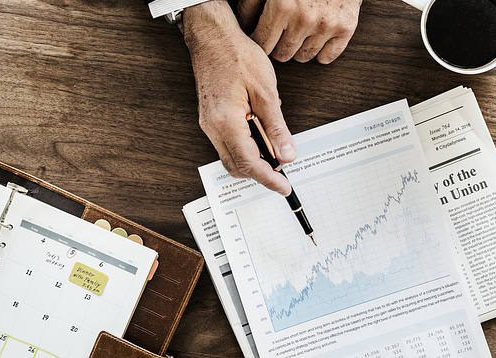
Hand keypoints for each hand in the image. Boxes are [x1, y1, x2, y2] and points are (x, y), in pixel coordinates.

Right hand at [183, 0, 295, 194]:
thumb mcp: (266, 92)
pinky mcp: (211, 119)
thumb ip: (277, 128)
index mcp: (225, 121)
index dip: (268, 179)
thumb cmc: (237, 56)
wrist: (214, 39)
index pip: (248, 163)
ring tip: (275, 148)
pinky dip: (247, 146)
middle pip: (236, 166)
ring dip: (254, 159)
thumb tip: (286, 154)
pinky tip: (262, 135)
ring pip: (231, 157)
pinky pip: (228, 143)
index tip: (283, 187)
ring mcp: (209, 124)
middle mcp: (212, 127)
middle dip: (261, 172)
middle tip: (283, 168)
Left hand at [242, 0, 361, 63]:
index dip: (260, 41)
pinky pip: (327, 57)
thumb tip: (244, 26)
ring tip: (298, 34)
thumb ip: (250, 4)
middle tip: (281, 33)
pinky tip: (315, 39)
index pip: (262, 43)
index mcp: (282, 6)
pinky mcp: (345, 28)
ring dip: (298, 49)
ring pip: (303, 57)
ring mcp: (326, 25)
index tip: (263, 37)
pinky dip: (320, 53)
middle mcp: (304, 19)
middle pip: (282, 54)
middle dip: (278, 46)